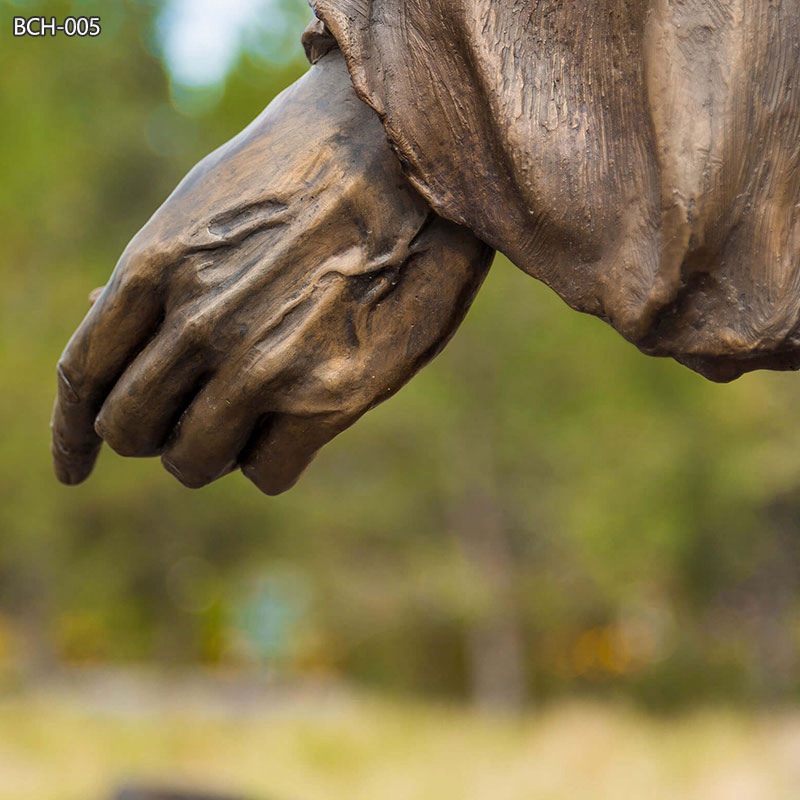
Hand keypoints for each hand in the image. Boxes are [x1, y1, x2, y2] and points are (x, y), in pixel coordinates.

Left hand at [51, 52, 492, 493]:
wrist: (413, 150)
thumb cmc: (312, 172)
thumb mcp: (212, 200)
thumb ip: (160, 267)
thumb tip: (102, 306)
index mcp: (159, 266)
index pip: (84, 376)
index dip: (70, 434)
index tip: (74, 468)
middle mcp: (201, 322)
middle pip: (130, 429)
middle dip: (152, 436)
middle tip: (186, 424)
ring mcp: (263, 362)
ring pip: (193, 462)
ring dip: (210, 453)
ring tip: (245, 423)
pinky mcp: (329, 396)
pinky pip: (267, 473)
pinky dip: (272, 461)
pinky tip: (294, 428)